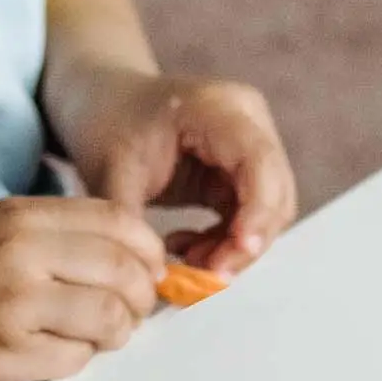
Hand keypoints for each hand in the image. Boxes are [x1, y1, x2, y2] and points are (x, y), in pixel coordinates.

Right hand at [0, 196, 166, 380]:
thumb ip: (52, 238)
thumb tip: (124, 263)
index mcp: (21, 217)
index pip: (122, 223)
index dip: (149, 254)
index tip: (148, 275)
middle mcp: (21, 253)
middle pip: (126, 273)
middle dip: (139, 302)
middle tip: (124, 317)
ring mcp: (12, 305)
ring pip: (108, 320)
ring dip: (112, 336)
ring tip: (89, 339)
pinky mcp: (0, 353)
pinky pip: (72, 362)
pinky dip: (73, 362)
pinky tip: (48, 355)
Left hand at [64, 69, 297, 278]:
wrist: (107, 103)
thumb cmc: (108, 124)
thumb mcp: (112, 172)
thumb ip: (132, 222)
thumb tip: (153, 277)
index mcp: (219, 108)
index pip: (259, 163)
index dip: (257, 213)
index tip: (235, 255)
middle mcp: (248, 122)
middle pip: (274, 194)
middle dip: (244, 243)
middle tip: (202, 276)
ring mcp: (250, 146)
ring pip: (267, 213)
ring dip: (232, 248)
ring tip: (185, 259)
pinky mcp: (241, 171)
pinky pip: (248, 217)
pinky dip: (223, 242)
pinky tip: (186, 246)